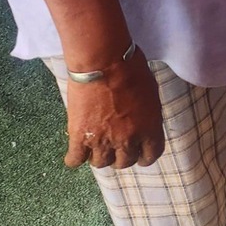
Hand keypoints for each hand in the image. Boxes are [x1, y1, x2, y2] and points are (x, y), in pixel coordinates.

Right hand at [64, 49, 163, 170]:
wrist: (103, 62)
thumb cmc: (131, 69)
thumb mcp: (151, 92)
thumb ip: (148, 113)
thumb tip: (142, 121)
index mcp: (150, 128)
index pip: (151, 155)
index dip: (145, 156)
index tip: (140, 155)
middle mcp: (128, 140)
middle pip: (125, 162)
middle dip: (121, 156)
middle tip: (115, 147)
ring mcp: (103, 141)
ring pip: (100, 163)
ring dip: (99, 156)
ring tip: (96, 146)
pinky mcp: (80, 137)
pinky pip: (75, 159)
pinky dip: (74, 158)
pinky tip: (76, 152)